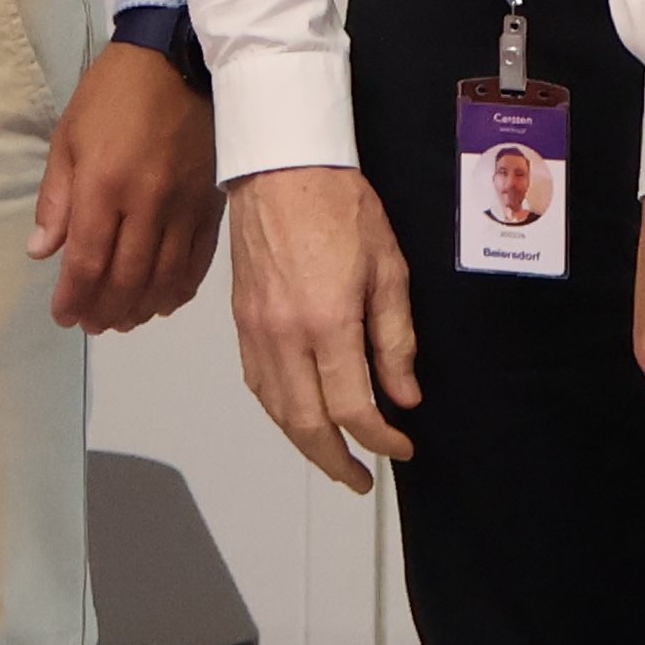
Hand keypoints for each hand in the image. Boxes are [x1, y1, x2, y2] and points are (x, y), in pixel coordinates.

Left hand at [32, 40, 220, 332]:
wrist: (179, 61)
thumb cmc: (112, 95)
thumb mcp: (68, 137)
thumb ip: (55, 199)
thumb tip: (41, 251)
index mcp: (103, 185)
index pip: (86, 261)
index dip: (73, 298)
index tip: (63, 316)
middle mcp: (146, 204)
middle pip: (126, 279)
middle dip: (105, 311)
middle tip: (91, 324)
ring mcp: (183, 208)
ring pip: (163, 278)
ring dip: (140, 309)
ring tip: (121, 320)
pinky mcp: (210, 206)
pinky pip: (197, 263)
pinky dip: (178, 290)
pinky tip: (162, 301)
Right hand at [225, 165, 420, 490]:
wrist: (281, 165)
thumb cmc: (337, 204)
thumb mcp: (389, 269)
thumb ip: (395, 338)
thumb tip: (403, 394)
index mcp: (328, 322)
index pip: (352, 408)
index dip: (380, 439)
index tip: (401, 446)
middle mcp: (285, 333)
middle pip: (305, 423)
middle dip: (336, 461)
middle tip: (360, 478)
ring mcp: (257, 327)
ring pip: (275, 408)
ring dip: (303, 443)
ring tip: (331, 456)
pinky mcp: (242, 317)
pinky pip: (256, 381)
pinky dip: (277, 410)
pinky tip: (295, 413)